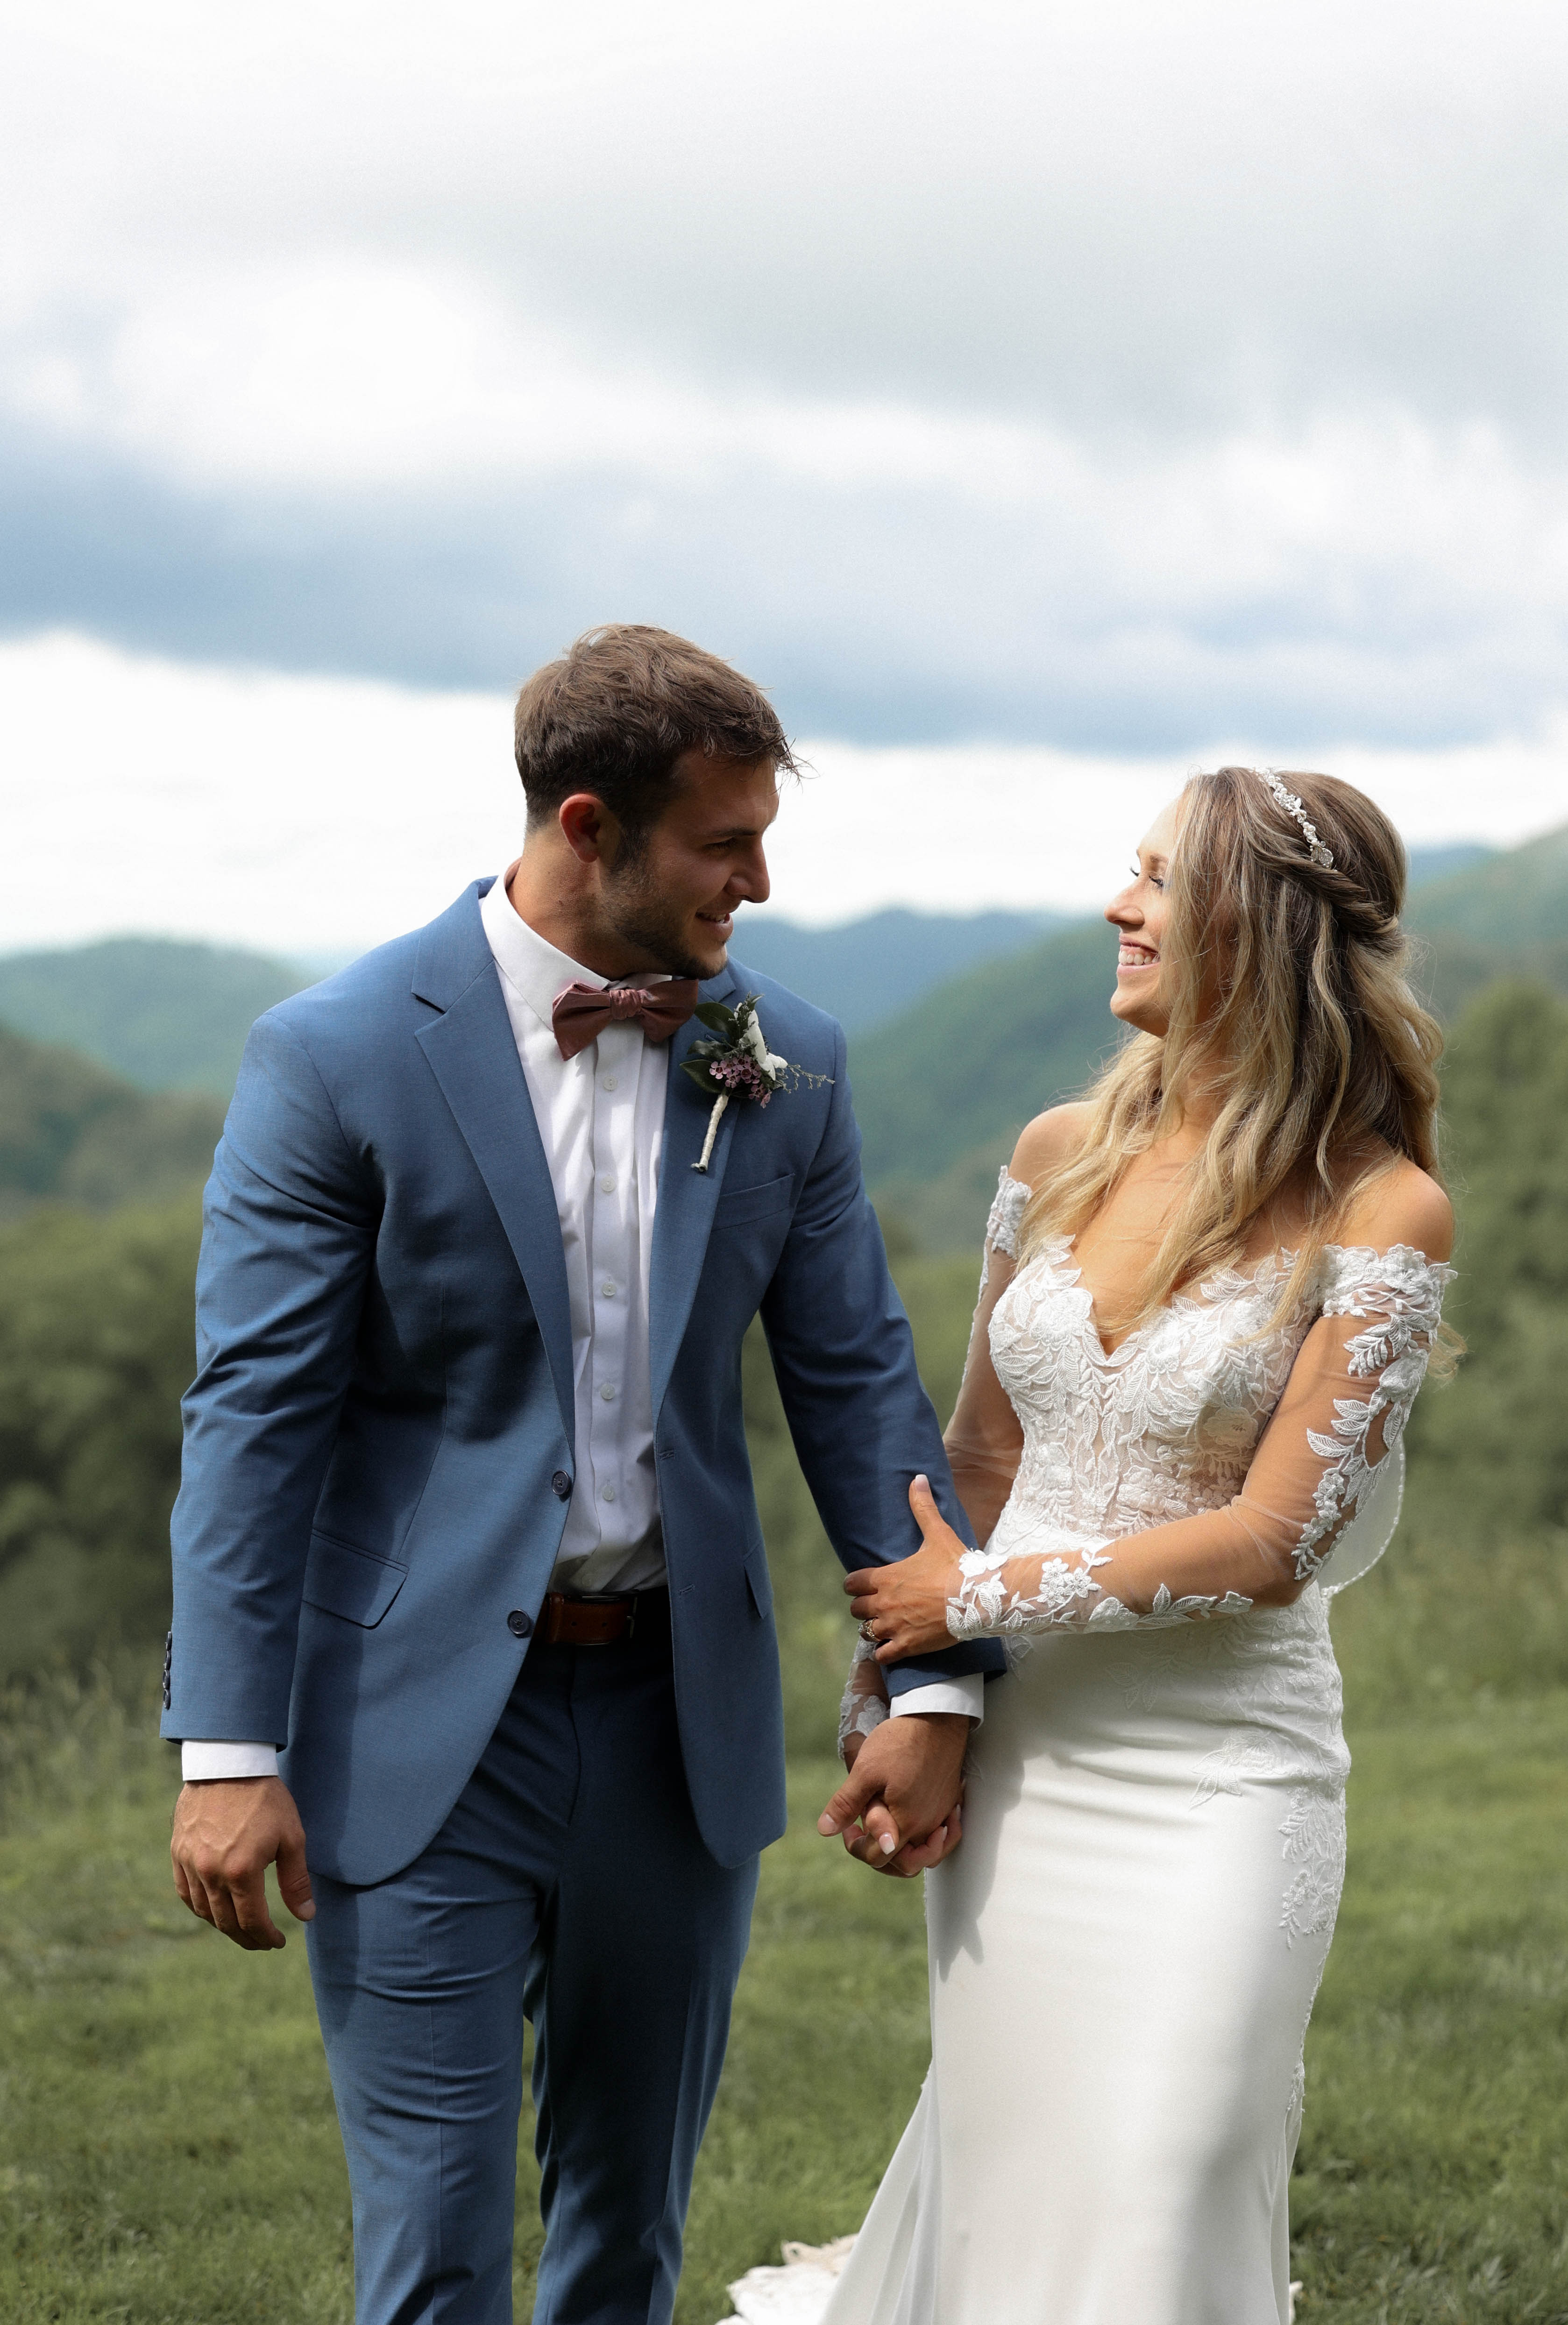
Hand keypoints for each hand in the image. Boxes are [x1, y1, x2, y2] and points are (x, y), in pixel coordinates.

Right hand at [171, 1776, 313, 1950]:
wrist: (229, 1763)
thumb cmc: (266, 1798)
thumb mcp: (291, 1837)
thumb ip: (296, 1880)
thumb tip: (306, 1916)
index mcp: (241, 1871)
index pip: (252, 1921)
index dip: (265, 1937)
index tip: (278, 1942)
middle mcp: (211, 1872)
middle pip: (226, 1922)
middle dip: (246, 1937)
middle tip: (261, 1942)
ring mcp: (190, 1863)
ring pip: (203, 1911)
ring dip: (223, 1925)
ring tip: (242, 1927)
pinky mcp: (177, 1852)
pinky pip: (185, 1892)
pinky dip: (199, 1906)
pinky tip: (213, 1909)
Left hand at [818, 1710, 968, 1878]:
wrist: (936, 1717)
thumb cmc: (900, 1741)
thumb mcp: (865, 1771)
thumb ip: (846, 1804)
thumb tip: (825, 1831)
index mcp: (906, 1823)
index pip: (878, 1857)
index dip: (857, 1848)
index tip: (848, 1828)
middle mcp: (929, 1826)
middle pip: (905, 1865)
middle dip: (881, 1856)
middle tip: (865, 1833)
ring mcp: (943, 1815)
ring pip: (927, 1854)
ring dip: (906, 1852)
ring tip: (887, 1833)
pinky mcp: (951, 1802)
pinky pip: (943, 1835)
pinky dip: (931, 1840)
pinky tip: (916, 1825)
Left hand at [844, 1474, 965, 1660]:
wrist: (978, 1598)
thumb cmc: (956, 1565)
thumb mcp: (937, 1533)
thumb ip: (923, 1507)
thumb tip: (918, 1478)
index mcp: (885, 1577)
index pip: (851, 1584)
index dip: (855, 1585)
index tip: (864, 1586)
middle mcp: (883, 1603)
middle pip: (855, 1610)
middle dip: (864, 1608)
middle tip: (878, 1606)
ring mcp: (894, 1626)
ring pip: (866, 1633)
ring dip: (874, 1630)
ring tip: (887, 1626)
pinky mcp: (907, 1646)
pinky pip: (882, 1656)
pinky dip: (885, 1653)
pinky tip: (894, 1647)